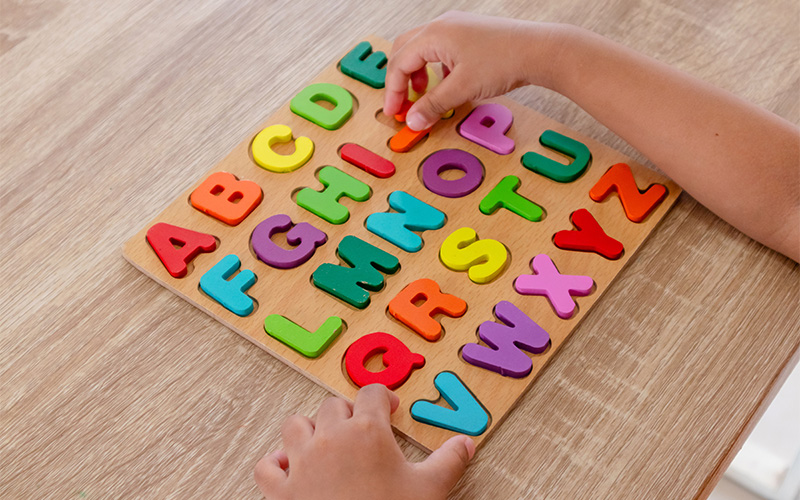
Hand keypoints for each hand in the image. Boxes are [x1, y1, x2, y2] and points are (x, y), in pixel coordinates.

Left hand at [254, 384, 475, 499]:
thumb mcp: (430, 489)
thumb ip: (449, 461)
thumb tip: (466, 443)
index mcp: (367, 431)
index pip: (371, 393)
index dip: (383, 397)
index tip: (389, 408)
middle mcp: (330, 438)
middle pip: (332, 405)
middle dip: (348, 413)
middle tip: (362, 430)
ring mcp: (300, 462)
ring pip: (295, 425)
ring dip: (309, 430)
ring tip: (325, 443)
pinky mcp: (280, 490)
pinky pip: (267, 465)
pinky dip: (276, 463)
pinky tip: (289, 469)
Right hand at [384, 11, 562, 130]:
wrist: (539, 50)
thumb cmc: (503, 61)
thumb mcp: (462, 89)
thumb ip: (433, 105)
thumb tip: (413, 121)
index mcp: (434, 34)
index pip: (399, 63)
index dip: (393, 91)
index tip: (395, 112)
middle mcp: (442, 26)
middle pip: (405, 51)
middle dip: (400, 79)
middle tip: (402, 103)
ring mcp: (456, 27)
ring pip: (422, 49)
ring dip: (417, 73)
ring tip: (424, 94)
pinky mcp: (470, 34)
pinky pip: (441, 49)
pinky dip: (435, 68)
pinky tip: (448, 83)